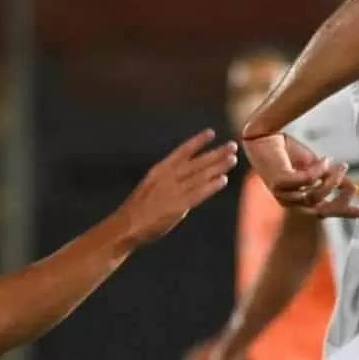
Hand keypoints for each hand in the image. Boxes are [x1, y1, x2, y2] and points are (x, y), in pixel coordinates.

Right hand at [112, 130, 238, 245]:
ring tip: (232, 159)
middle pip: (196, 162)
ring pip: (200, 176)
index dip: (197, 142)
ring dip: (218, 166)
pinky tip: (223, 179)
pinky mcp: (178, 206)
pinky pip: (199, 193)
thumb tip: (189, 181)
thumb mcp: (151, 187)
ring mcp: (173, 191)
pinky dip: (212, 186)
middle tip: (232, 145)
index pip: (181, 152)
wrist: (126, 226)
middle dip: (215, 153)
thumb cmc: (139, 209)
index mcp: (160, 170)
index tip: (211, 133)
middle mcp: (168, 177)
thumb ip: (170, 182)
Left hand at [244, 134, 358, 218]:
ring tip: (339, 165)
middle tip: (353, 187)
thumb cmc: (288, 151)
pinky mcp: (279, 182)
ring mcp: (282, 194)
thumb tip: (353, 187)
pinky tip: (326, 159)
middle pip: (321, 210)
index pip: (325, 212)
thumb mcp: (316, 166)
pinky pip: (306, 181)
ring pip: (315, 195)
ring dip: (331, 180)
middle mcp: (290, 201)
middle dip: (339, 199)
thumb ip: (331, 178)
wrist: (265, 135)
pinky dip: (319, 170)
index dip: (345, 213)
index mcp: (299, 200)